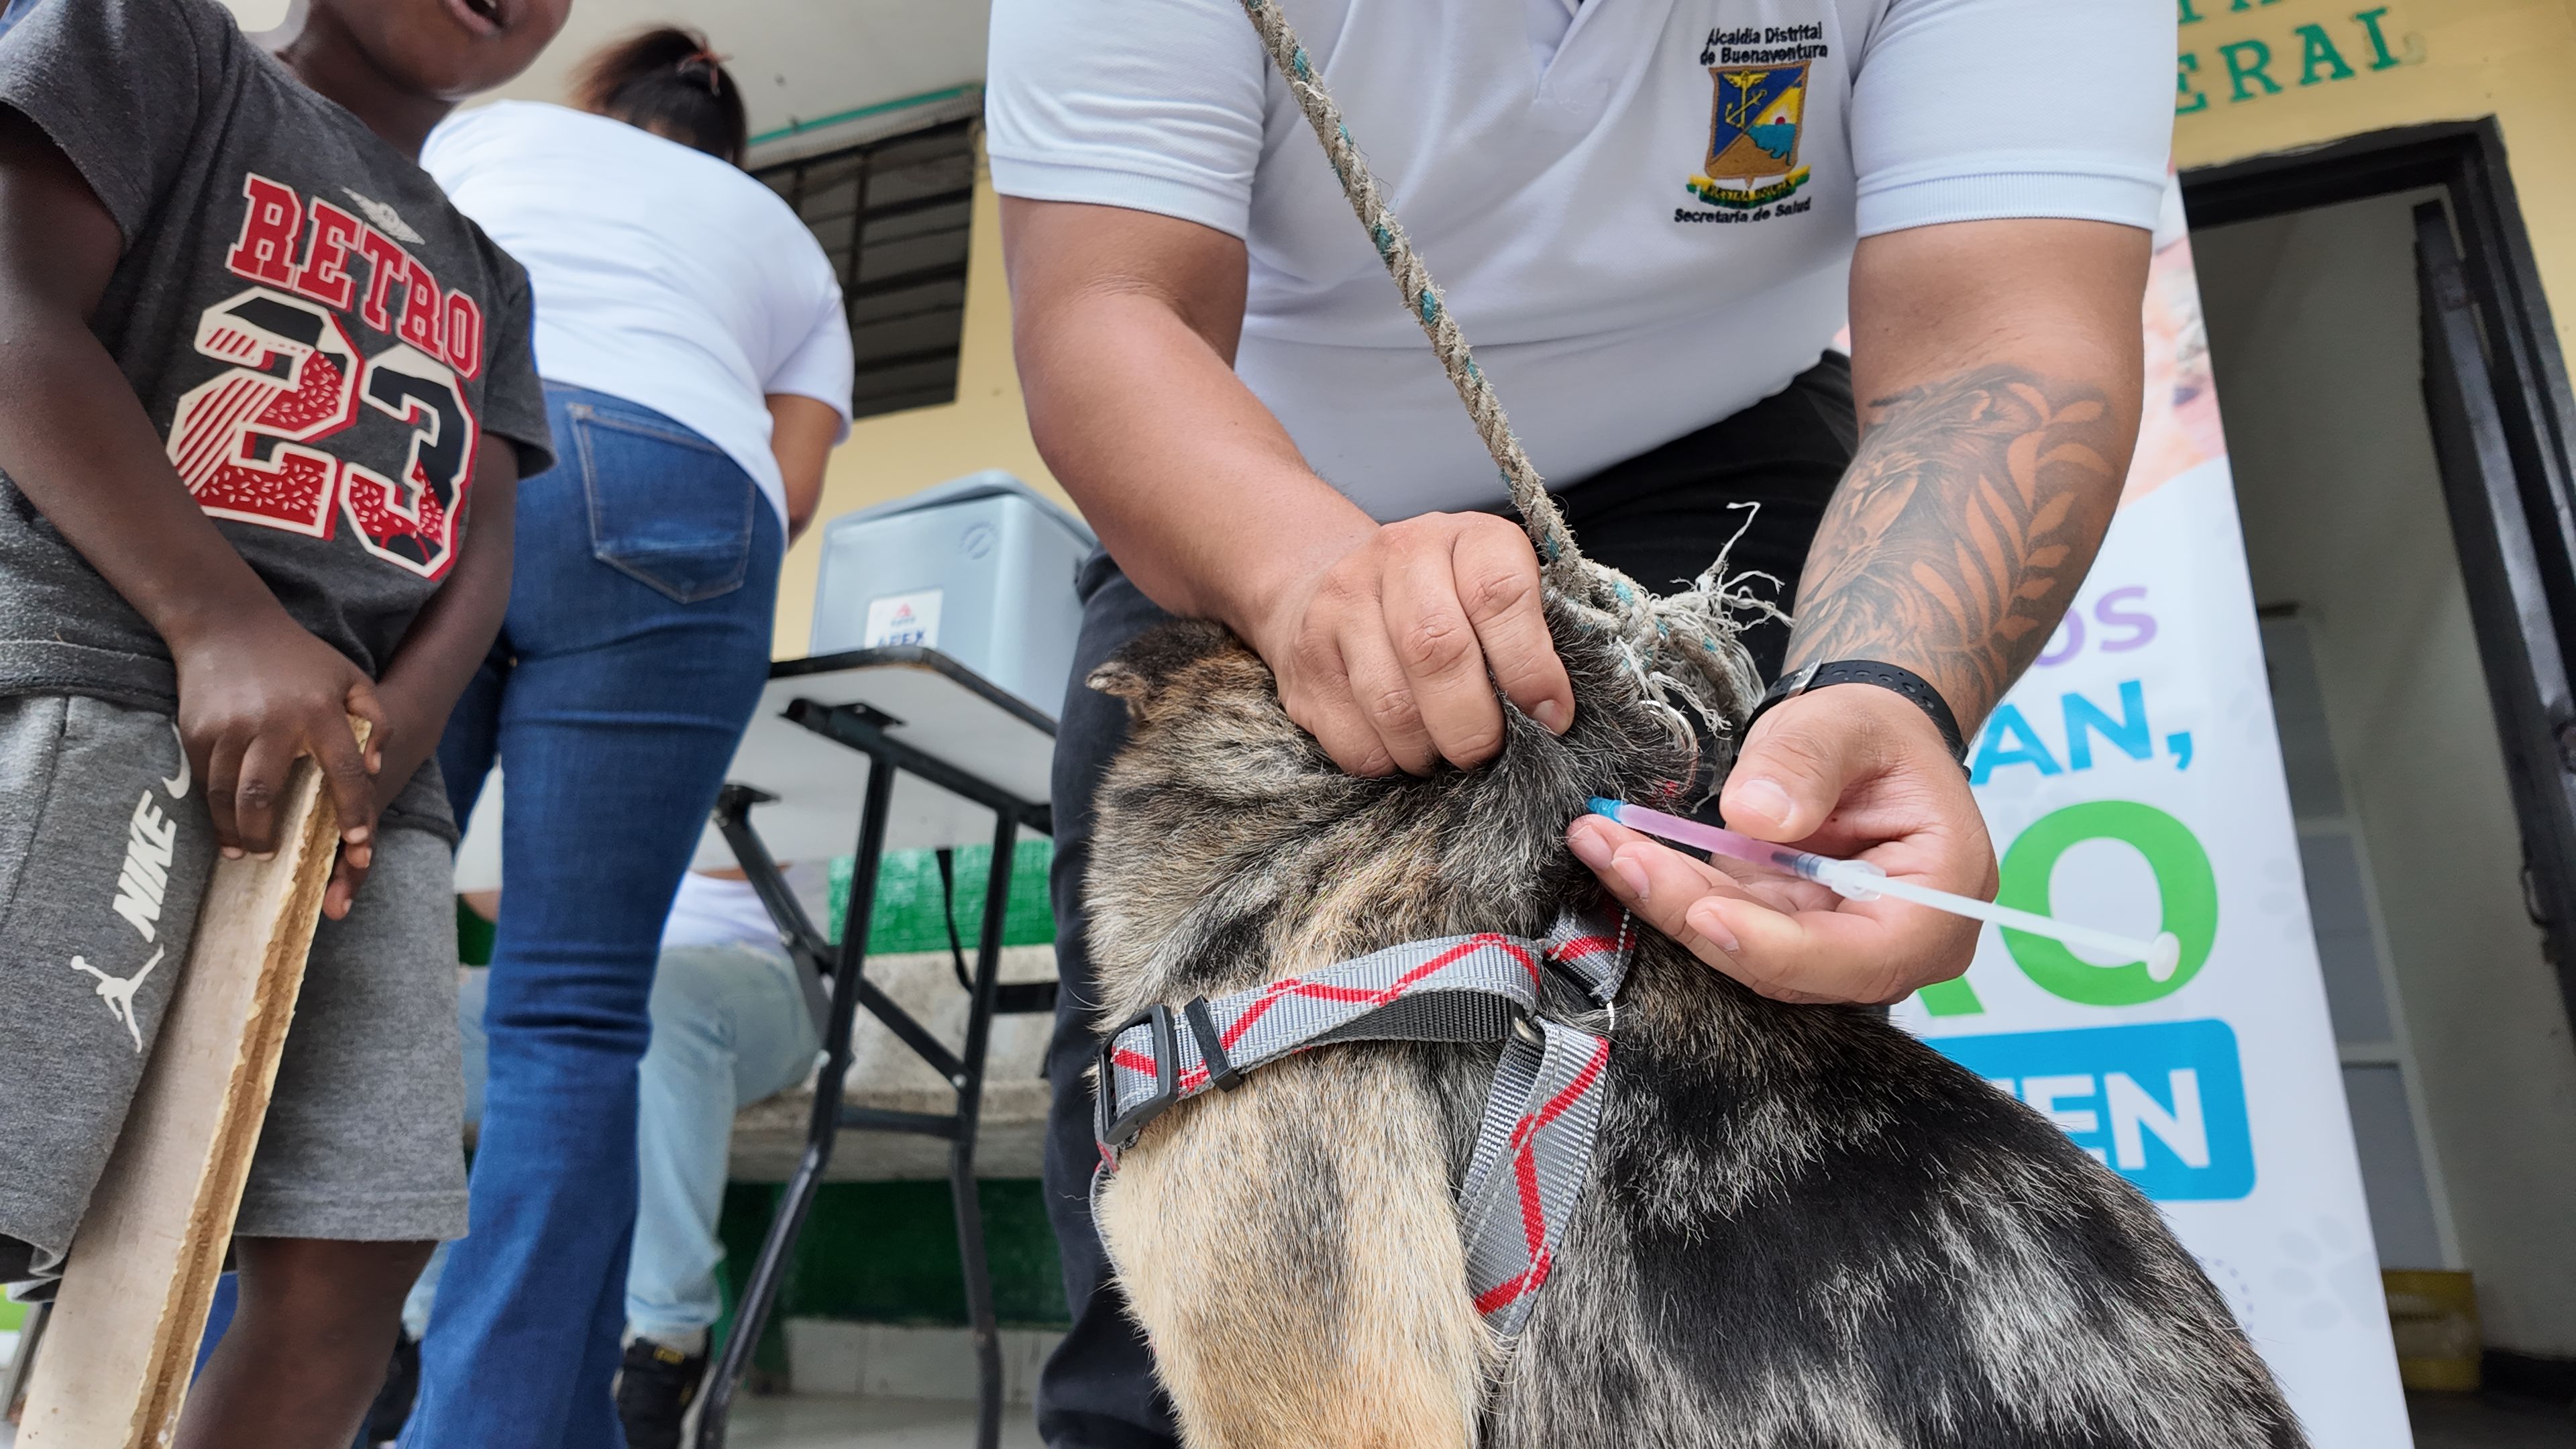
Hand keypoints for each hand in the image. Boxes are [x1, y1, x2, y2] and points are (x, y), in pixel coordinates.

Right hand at [172, 612, 385, 919]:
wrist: (227, 625)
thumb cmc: (301, 659)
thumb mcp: (351, 679)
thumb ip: (376, 722)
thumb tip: (375, 769)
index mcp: (318, 711)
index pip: (342, 770)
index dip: (352, 809)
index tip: (356, 842)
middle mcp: (271, 721)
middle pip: (265, 794)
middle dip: (267, 834)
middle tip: (275, 856)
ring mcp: (228, 727)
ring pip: (227, 795)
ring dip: (235, 831)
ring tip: (246, 852)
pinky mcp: (196, 730)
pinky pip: (204, 781)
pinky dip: (213, 810)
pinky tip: (224, 827)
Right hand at [1246, 512, 1574, 775]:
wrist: (1329, 583)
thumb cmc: (1440, 600)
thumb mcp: (1494, 592)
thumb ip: (1532, 636)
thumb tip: (1553, 715)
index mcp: (1464, 537)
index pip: (1499, 593)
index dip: (1530, 666)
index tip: (1550, 716)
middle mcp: (1398, 556)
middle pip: (1437, 650)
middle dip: (1475, 724)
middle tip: (1489, 751)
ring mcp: (1341, 606)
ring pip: (1391, 704)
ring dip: (1430, 750)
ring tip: (1446, 754)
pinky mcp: (1306, 661)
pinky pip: (1353, 738)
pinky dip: (1388, 762)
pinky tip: (1403, 749)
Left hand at [1565, 684, 1993, 1003]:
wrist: (1862, 741)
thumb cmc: (1874, 733)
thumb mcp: (1848, 724)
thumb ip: (1808, 763)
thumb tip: (1757, 817)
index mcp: (1940, 903)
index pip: (1857, 956)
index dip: (1774, 945)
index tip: (1703, 911)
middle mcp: (1891, 945)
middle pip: (1785, 962)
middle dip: (1693, 912)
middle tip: (1618, 855)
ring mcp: (1833, 947)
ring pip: (1739, 949)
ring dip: (1666, 899)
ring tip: (1600, 841)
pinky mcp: (1783, 934)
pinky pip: (1720, 925)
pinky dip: (1668, 889)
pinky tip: (1616, 850)